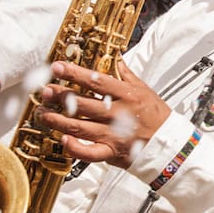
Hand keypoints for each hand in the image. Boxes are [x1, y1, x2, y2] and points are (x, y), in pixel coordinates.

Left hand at [34, 60, 171, 167]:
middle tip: (45, 92)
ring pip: (79, 127)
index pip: (95, 81)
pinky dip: (75, 148)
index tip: (57, 67)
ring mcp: (113, 134)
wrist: (170, 146)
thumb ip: (127, 75)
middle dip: (60, 97)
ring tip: (42, 115)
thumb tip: (117, 59)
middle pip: (82, 103)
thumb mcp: (145, 91)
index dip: (74, 73)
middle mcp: (117, 114)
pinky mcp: (111, 152)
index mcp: (126, 96)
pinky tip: (62, 140)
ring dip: (57, 121)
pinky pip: (89, 152)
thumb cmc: (158, 118)